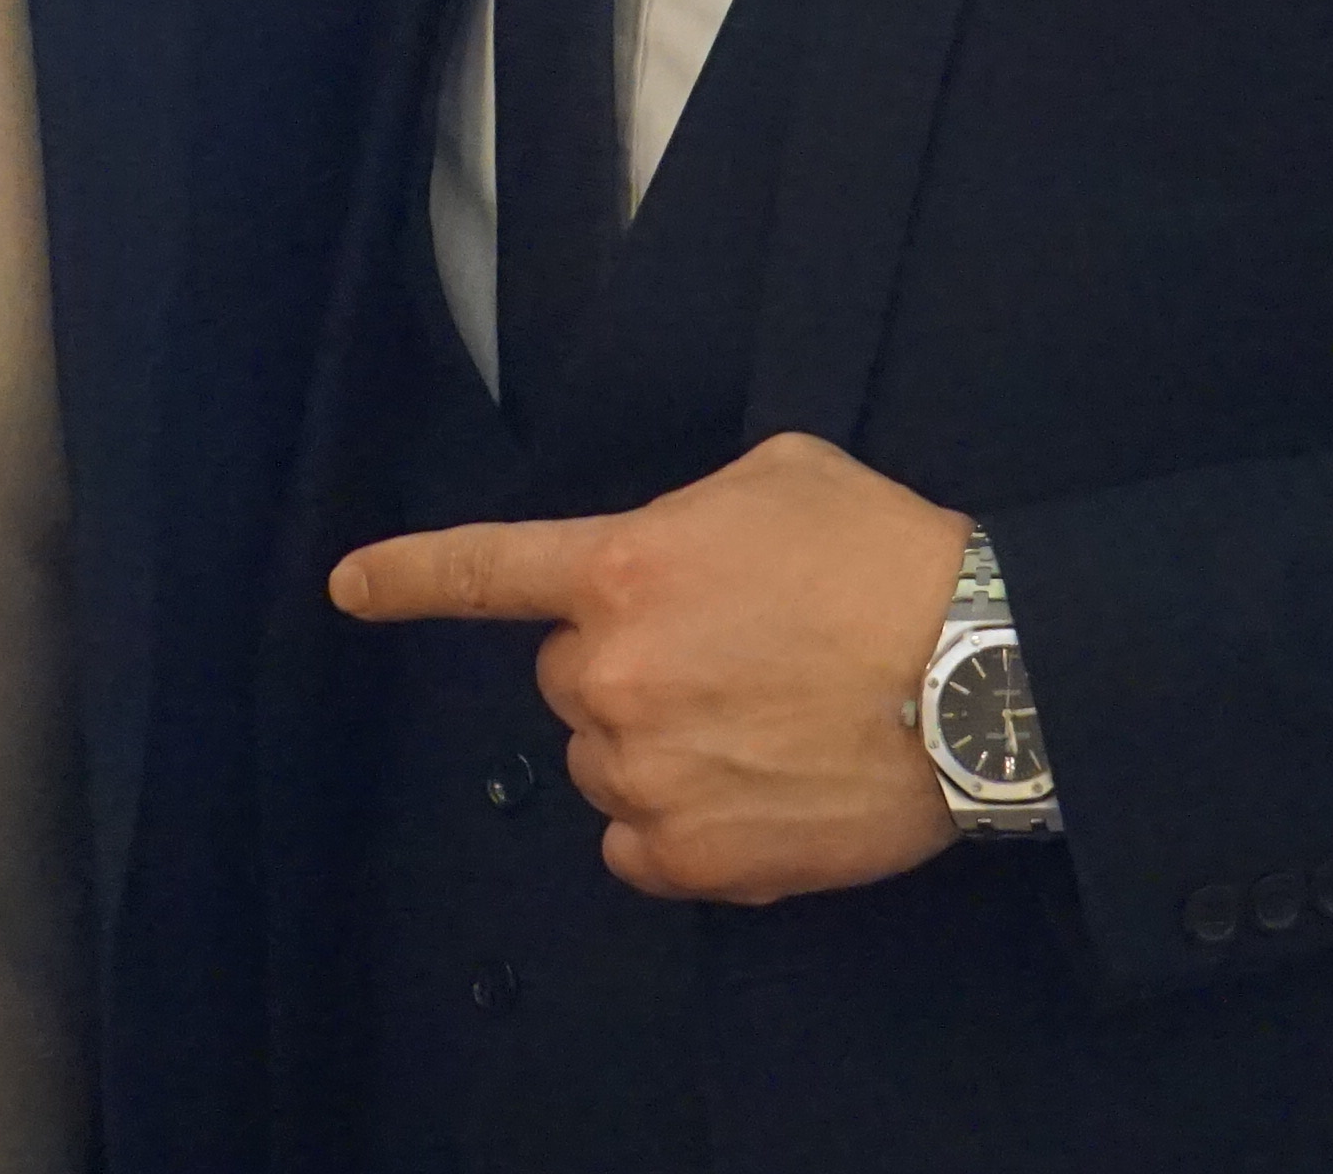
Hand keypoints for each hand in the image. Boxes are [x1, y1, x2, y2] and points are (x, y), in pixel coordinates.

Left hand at [333, 429, 976, 902]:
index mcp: (620, 572)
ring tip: (759, 727)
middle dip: (627, 668)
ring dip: (654, 749)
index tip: (349, 588)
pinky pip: (637, 852)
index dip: (408, 578)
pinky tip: (751, 793)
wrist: (983, 676)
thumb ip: (686, 514)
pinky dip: (677, 831)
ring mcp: (648, 774)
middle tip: (728, 660)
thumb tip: (668, 553)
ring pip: (604, 764)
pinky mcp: (696, 856)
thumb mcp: (777, 476)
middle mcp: (612, 676)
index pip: (486, 573)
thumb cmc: (889, 559)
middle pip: (568, 680)